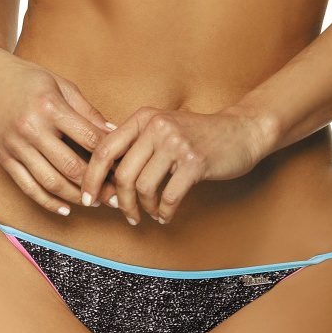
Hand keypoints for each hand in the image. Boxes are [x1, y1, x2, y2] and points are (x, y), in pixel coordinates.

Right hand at [0, 49, 120, 215]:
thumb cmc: (29, 80)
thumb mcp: (61, 85)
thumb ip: (87, 111)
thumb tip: (115, 133)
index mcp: (50, 106)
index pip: (88, 138)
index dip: (110, 155)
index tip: (125, 165)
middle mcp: (31, 128)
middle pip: (71, 165)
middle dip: (98, 184)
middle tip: (117, 195)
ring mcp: (15, 146)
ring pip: (50, 182)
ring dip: (77, 197)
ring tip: (96, 202)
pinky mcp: (4, 159)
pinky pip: (28, 187)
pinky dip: (48, 202)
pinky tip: (66, 209)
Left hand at [78, 105, 273, 225]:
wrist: (242, 131)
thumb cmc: (198, 135)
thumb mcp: (162, 128)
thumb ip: (135, 142)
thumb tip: (100, 170)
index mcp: (143, 117)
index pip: (104, 149)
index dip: (91, 178)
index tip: (88, 199)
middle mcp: (157, 126)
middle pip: (122, 174)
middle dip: (120, 201)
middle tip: (126, 214)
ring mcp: (177, 143)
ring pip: (144, 187)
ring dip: (143, 208)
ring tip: (149, 214)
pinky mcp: (195, 162)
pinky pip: (169, 197)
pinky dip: (164, 212)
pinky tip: (165, 215)